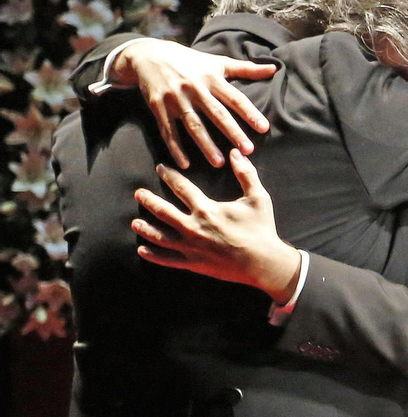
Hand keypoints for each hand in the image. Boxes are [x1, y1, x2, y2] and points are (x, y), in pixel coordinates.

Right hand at [112, 39, 276, 168]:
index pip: (235, 98)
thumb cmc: (191, 61)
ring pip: (193, 125)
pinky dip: (176, 148)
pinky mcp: (158, 107)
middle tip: (247, 151)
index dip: (250, 113)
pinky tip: (185, 164)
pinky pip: (168, 131)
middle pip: (216, 114)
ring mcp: (175, 99)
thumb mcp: (217, 62)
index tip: (264, 128)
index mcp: (212, 78)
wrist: (149, 55)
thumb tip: (274, 68)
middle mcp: (195, 89)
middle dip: (232, 132)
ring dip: (205, 145)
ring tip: (219, 163)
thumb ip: (246, 69)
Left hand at [132, 151, 301, 302]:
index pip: (182, 188)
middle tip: (138, 194)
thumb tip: (236, 153)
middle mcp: (193, 227)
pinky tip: (142, 250)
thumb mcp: (258, 198)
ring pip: (160, 237)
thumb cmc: (261, 229)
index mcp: (206, 209)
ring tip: (135, 222)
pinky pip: (167, 259)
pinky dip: (153, 255)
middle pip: (163, 211)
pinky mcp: (193, 264)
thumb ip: (246, 174)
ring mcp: (190, 247)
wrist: (263, 263)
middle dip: (149, 201)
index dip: (170, 176)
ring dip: (146, 228)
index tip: (160, 168)